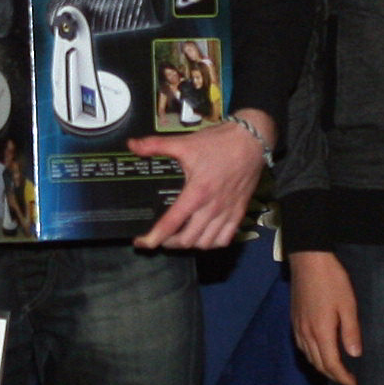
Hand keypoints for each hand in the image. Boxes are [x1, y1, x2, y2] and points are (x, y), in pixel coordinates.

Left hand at [135, 117, 266, 249]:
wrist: (251, 140)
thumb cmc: (219, 143)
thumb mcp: (185, 143)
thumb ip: (156, 145)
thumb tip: (132, 145)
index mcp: (197, 192)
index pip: (172, 223)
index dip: (154, 237)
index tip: (141, 242)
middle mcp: (212, 207)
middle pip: (187, 240)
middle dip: (169, 243)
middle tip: (159, 237)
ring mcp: (227, 212)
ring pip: (206, 243)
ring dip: (189, 244)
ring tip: (178, 237)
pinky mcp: (239, 213)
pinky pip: (225, 239)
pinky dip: (212, 243)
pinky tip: (203, 236)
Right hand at [288, 250, 358, 384]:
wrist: (308, 260)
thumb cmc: (332, 280)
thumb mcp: (348, 305)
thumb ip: (351, 331)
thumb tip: (355, 355)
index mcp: (321, 332)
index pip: (331, 364)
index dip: (343, 377)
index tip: (354, 384)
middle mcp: (306, 333)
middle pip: (318, 364)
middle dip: (333, 376)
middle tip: (347, 380)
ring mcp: (298, 327)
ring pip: (308, 357)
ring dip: (322, 367)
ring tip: (336, 370)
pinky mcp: (294, 319)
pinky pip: (301, 346)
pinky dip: (311, 356)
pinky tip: (319, 352)